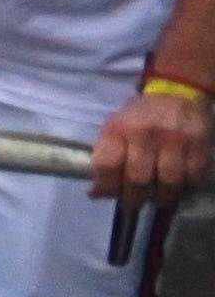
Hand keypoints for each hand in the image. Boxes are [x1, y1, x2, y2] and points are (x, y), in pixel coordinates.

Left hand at [97, 84, 203, 205]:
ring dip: (160, 198)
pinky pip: (192, 178)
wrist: (178, 93)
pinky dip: (183, 190)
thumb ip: (105, 158)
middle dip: (134, 198)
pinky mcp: (200, 145)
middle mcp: (146, 133)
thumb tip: (96, 194)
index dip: (106, 186)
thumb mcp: (115, 127)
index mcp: (119, 127)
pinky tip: (176, 190)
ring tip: (155, 199)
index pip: (107, 164)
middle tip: (133, 203)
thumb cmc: (140, 115)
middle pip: (138, 179)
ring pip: (168, 182)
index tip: (108, 195)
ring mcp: (175, 139)